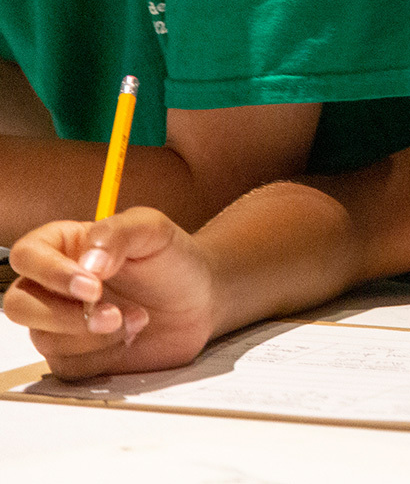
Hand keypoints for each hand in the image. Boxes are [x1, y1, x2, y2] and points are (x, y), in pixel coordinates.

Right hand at [3, 207, 216, 378]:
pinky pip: (69, 367)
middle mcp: (54, 286)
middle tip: (113, 313)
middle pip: (20, 306)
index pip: (27, 256)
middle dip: (66, 316)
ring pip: (45, 340)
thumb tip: (87, 263)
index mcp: (64, 246)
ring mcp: (61, 324)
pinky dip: (103, 357)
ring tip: (138, 318)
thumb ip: (117, 233)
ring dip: (94, 337)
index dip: (50, 273)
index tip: (92, 285)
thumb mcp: (153, 229)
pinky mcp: (77, 356)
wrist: (201, 298)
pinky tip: (131, 338)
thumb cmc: (173, 258)